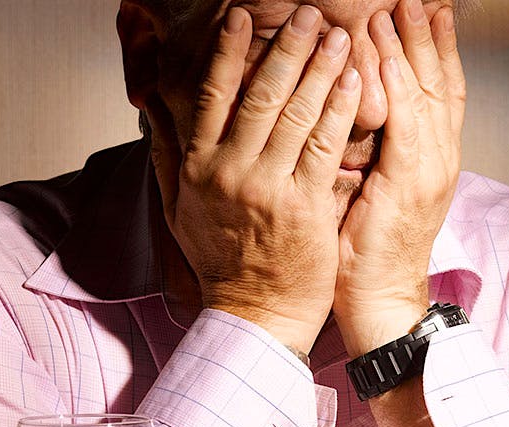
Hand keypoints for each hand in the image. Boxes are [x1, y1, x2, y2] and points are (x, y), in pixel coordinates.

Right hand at [144, 5, 361, 357]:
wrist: (255, 314)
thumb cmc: (220, 263)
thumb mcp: (177, 210)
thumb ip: (166, 157)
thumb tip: (153, 111)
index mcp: (198, 168)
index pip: (211, 96)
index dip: (226, 52)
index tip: (240, 17)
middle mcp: (229, 173)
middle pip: (259, 95)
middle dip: (286, 47)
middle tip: (306, 12)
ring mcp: (267, 188)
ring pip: (297, 113)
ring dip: (320, 68)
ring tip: (340, 35)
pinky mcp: (305, 205)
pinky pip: (326, 146)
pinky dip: (341, 109)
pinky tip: (355, 81)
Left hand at [335, 0, 465, 357]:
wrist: (379, 300)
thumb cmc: (364, 251)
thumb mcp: (370, 189)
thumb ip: (370, 150)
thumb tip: (348, 114)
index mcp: (429, 158)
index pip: (436, 90)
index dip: (431, 49)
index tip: (421, 10)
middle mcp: (437, 158)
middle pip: (440, 81)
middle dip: (428, 35)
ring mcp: (428, 171)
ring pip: (428, 95)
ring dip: (416, 49)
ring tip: (405, 7)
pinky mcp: (408, 186)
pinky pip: (407, 129)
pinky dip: (401, 92)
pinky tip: (391, 62)